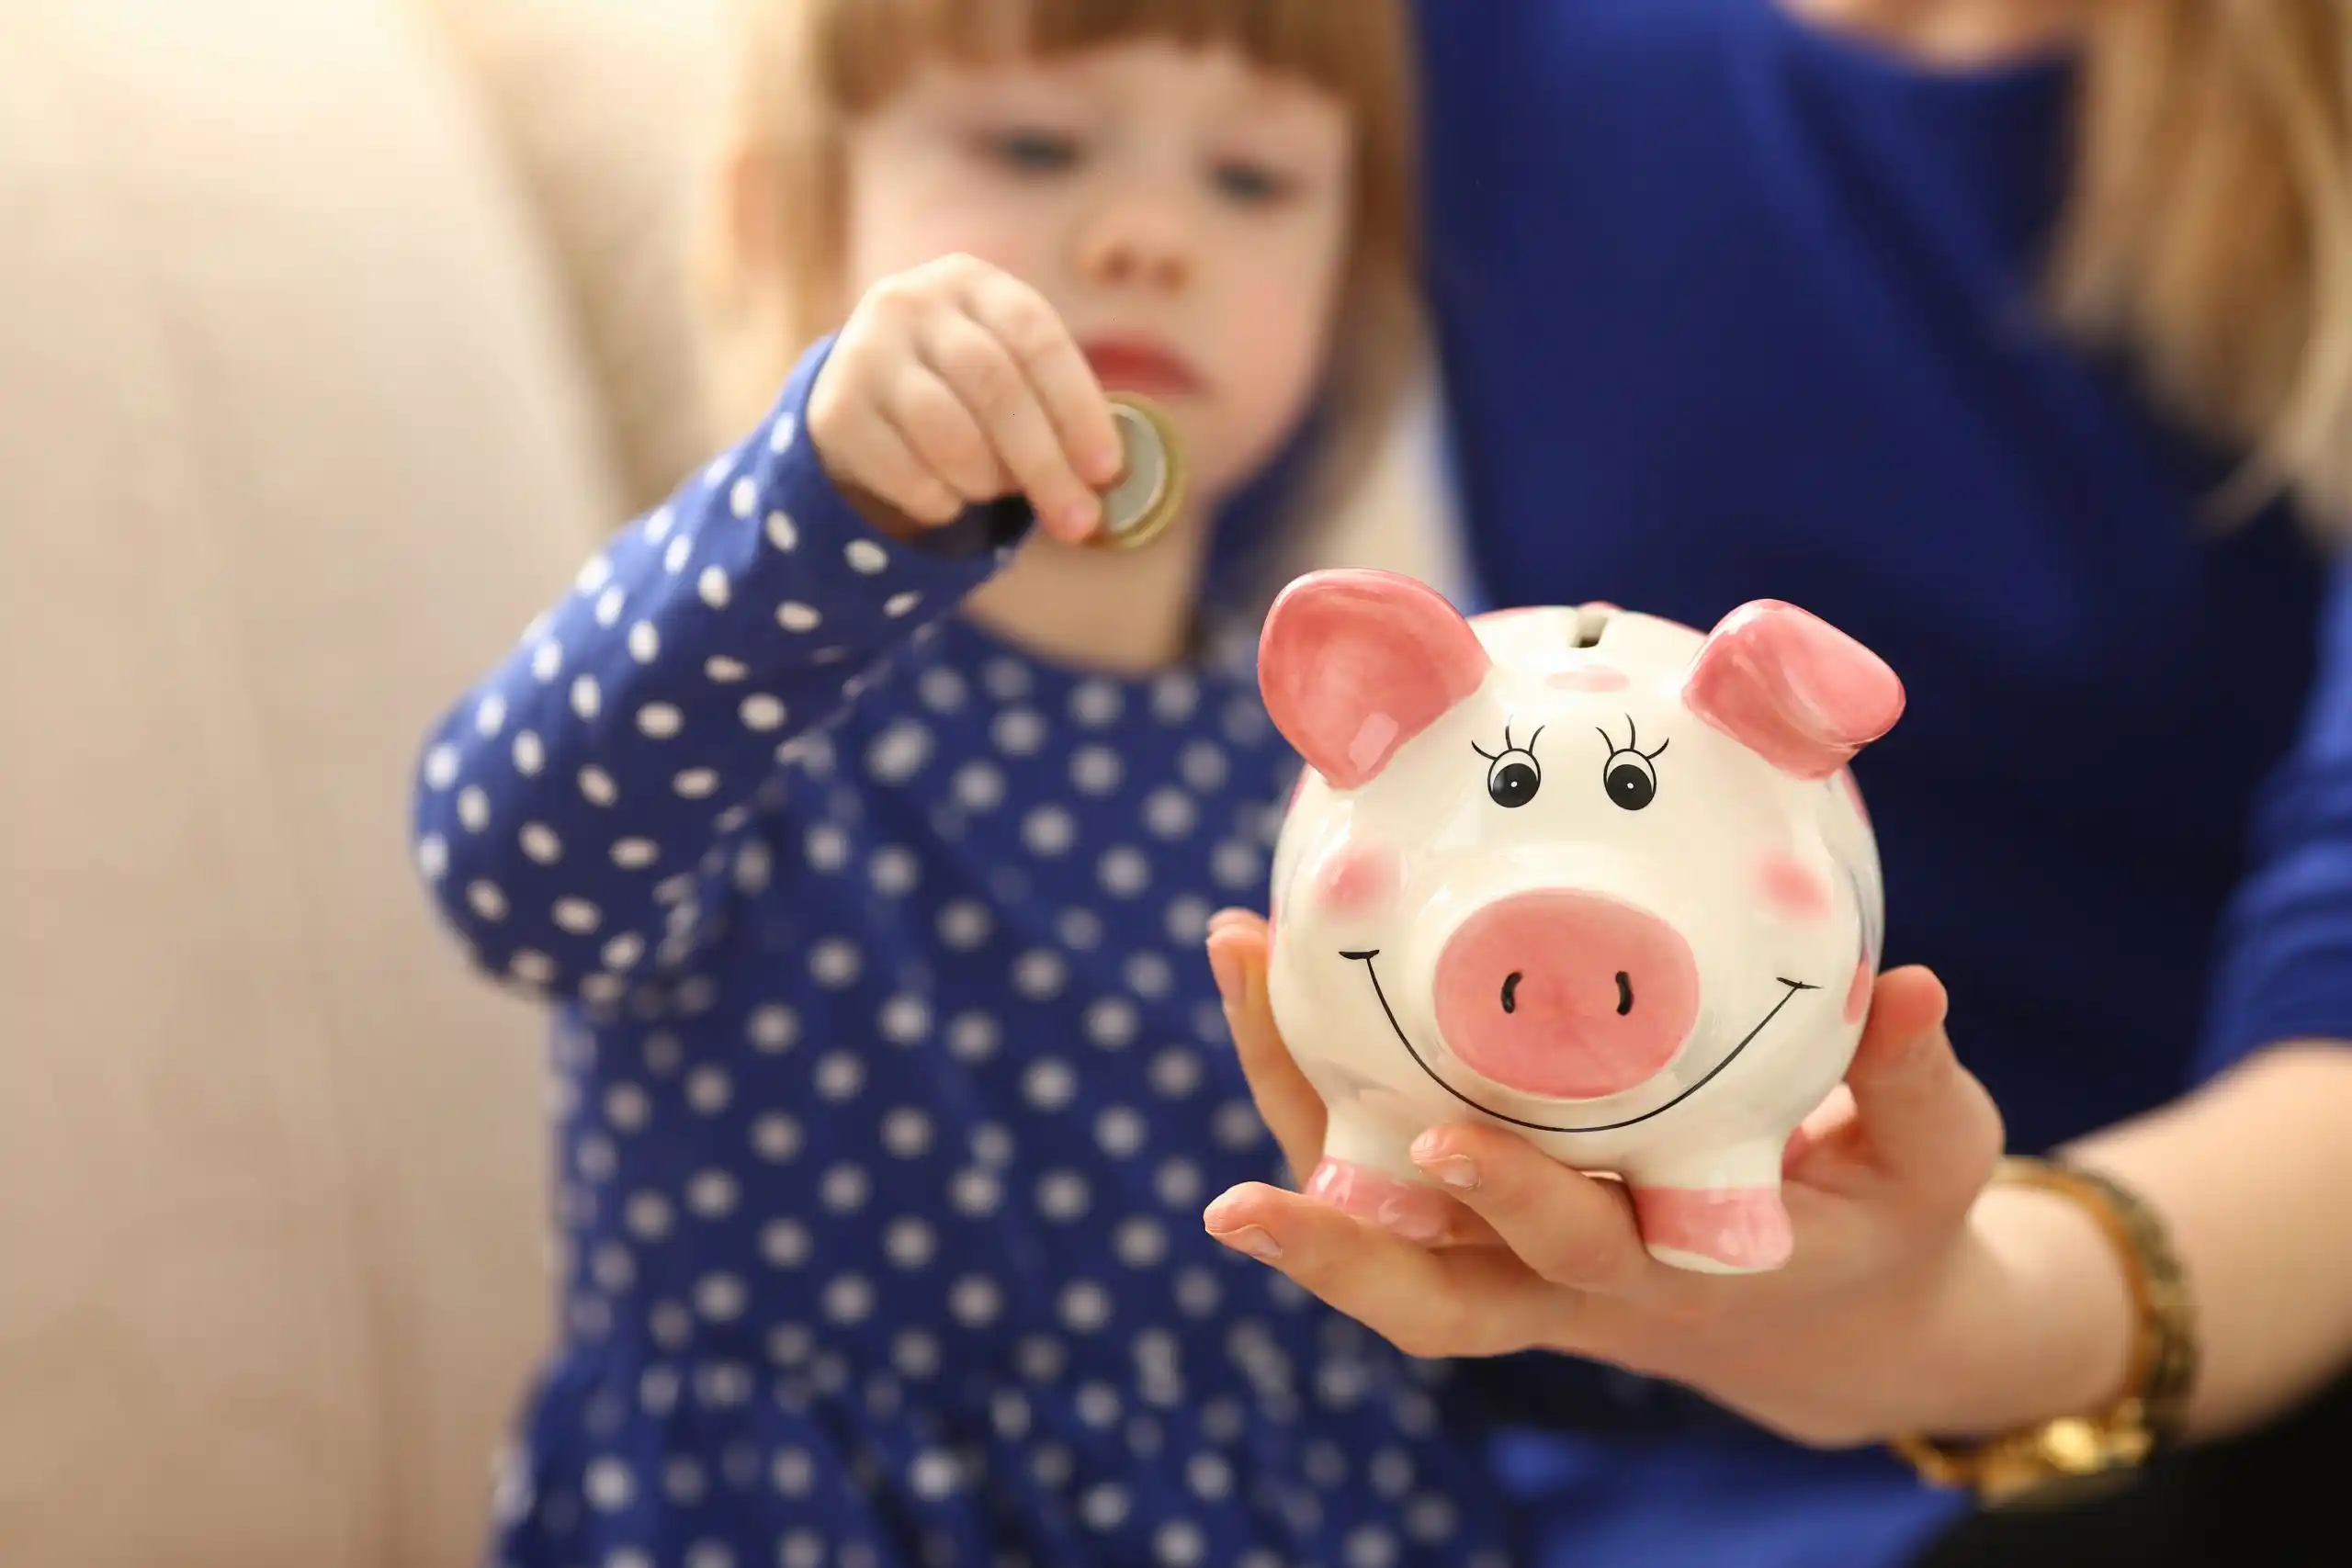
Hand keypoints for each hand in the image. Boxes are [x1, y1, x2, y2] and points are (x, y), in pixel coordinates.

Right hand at [808, 252, 1125, 543]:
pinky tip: (948, 499)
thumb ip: (1056, 408)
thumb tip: (1107, 479)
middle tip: (1077, 521)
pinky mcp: (834, 410)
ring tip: (994, 491)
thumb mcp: (1011, 370)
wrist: (862, 394)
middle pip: (995, 386)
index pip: (1037, 338)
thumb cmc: (964, 387)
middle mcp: (911, 302)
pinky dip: (941, 502)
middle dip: (1045, 463)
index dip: (1078, 408)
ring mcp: (864, 352)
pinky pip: (906, 473)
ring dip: (987, 480)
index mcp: (973, 281)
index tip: (1107, 471)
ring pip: (948, 433)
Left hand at [1201, 908, 2011, 1447]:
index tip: (1453, 1143)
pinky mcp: (1474, 1217)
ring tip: (1235, 954)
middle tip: (1235, 1197)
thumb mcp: (1931, 1162)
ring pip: (1370, 1221)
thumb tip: (1911, 987)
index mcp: (1676, 1273)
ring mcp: (1508, 1258)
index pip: (1580, 1258)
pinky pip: (1368, 1157)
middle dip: (1333, 1250)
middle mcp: (1567, 1285)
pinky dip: (1306, 1074)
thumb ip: (1917, 1082)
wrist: (1827, 1307)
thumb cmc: (1881, 1219)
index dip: (1516, 1209)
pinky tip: (1266, 961)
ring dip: (1284, 1109)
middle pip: (1426, 1295)